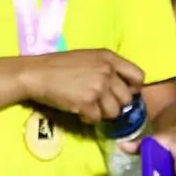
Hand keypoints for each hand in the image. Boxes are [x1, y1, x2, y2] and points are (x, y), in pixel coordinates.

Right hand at [21, 49, 143, 122]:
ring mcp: (98, 87)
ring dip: (102, 113)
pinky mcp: (88, 103)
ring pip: (115, 112)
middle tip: (99, 101)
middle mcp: (106, 71)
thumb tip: (126, 89)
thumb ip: (108, 69)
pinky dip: (88, 118)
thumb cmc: (60, 65)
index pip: (138, 76)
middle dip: (114, 104)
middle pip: (127, 98)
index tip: (120, 92)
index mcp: (108, 57)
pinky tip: (78, 109)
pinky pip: (98, 119)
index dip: (132, 88)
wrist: (37, 73)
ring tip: (87, 105)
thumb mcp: (87, 58)